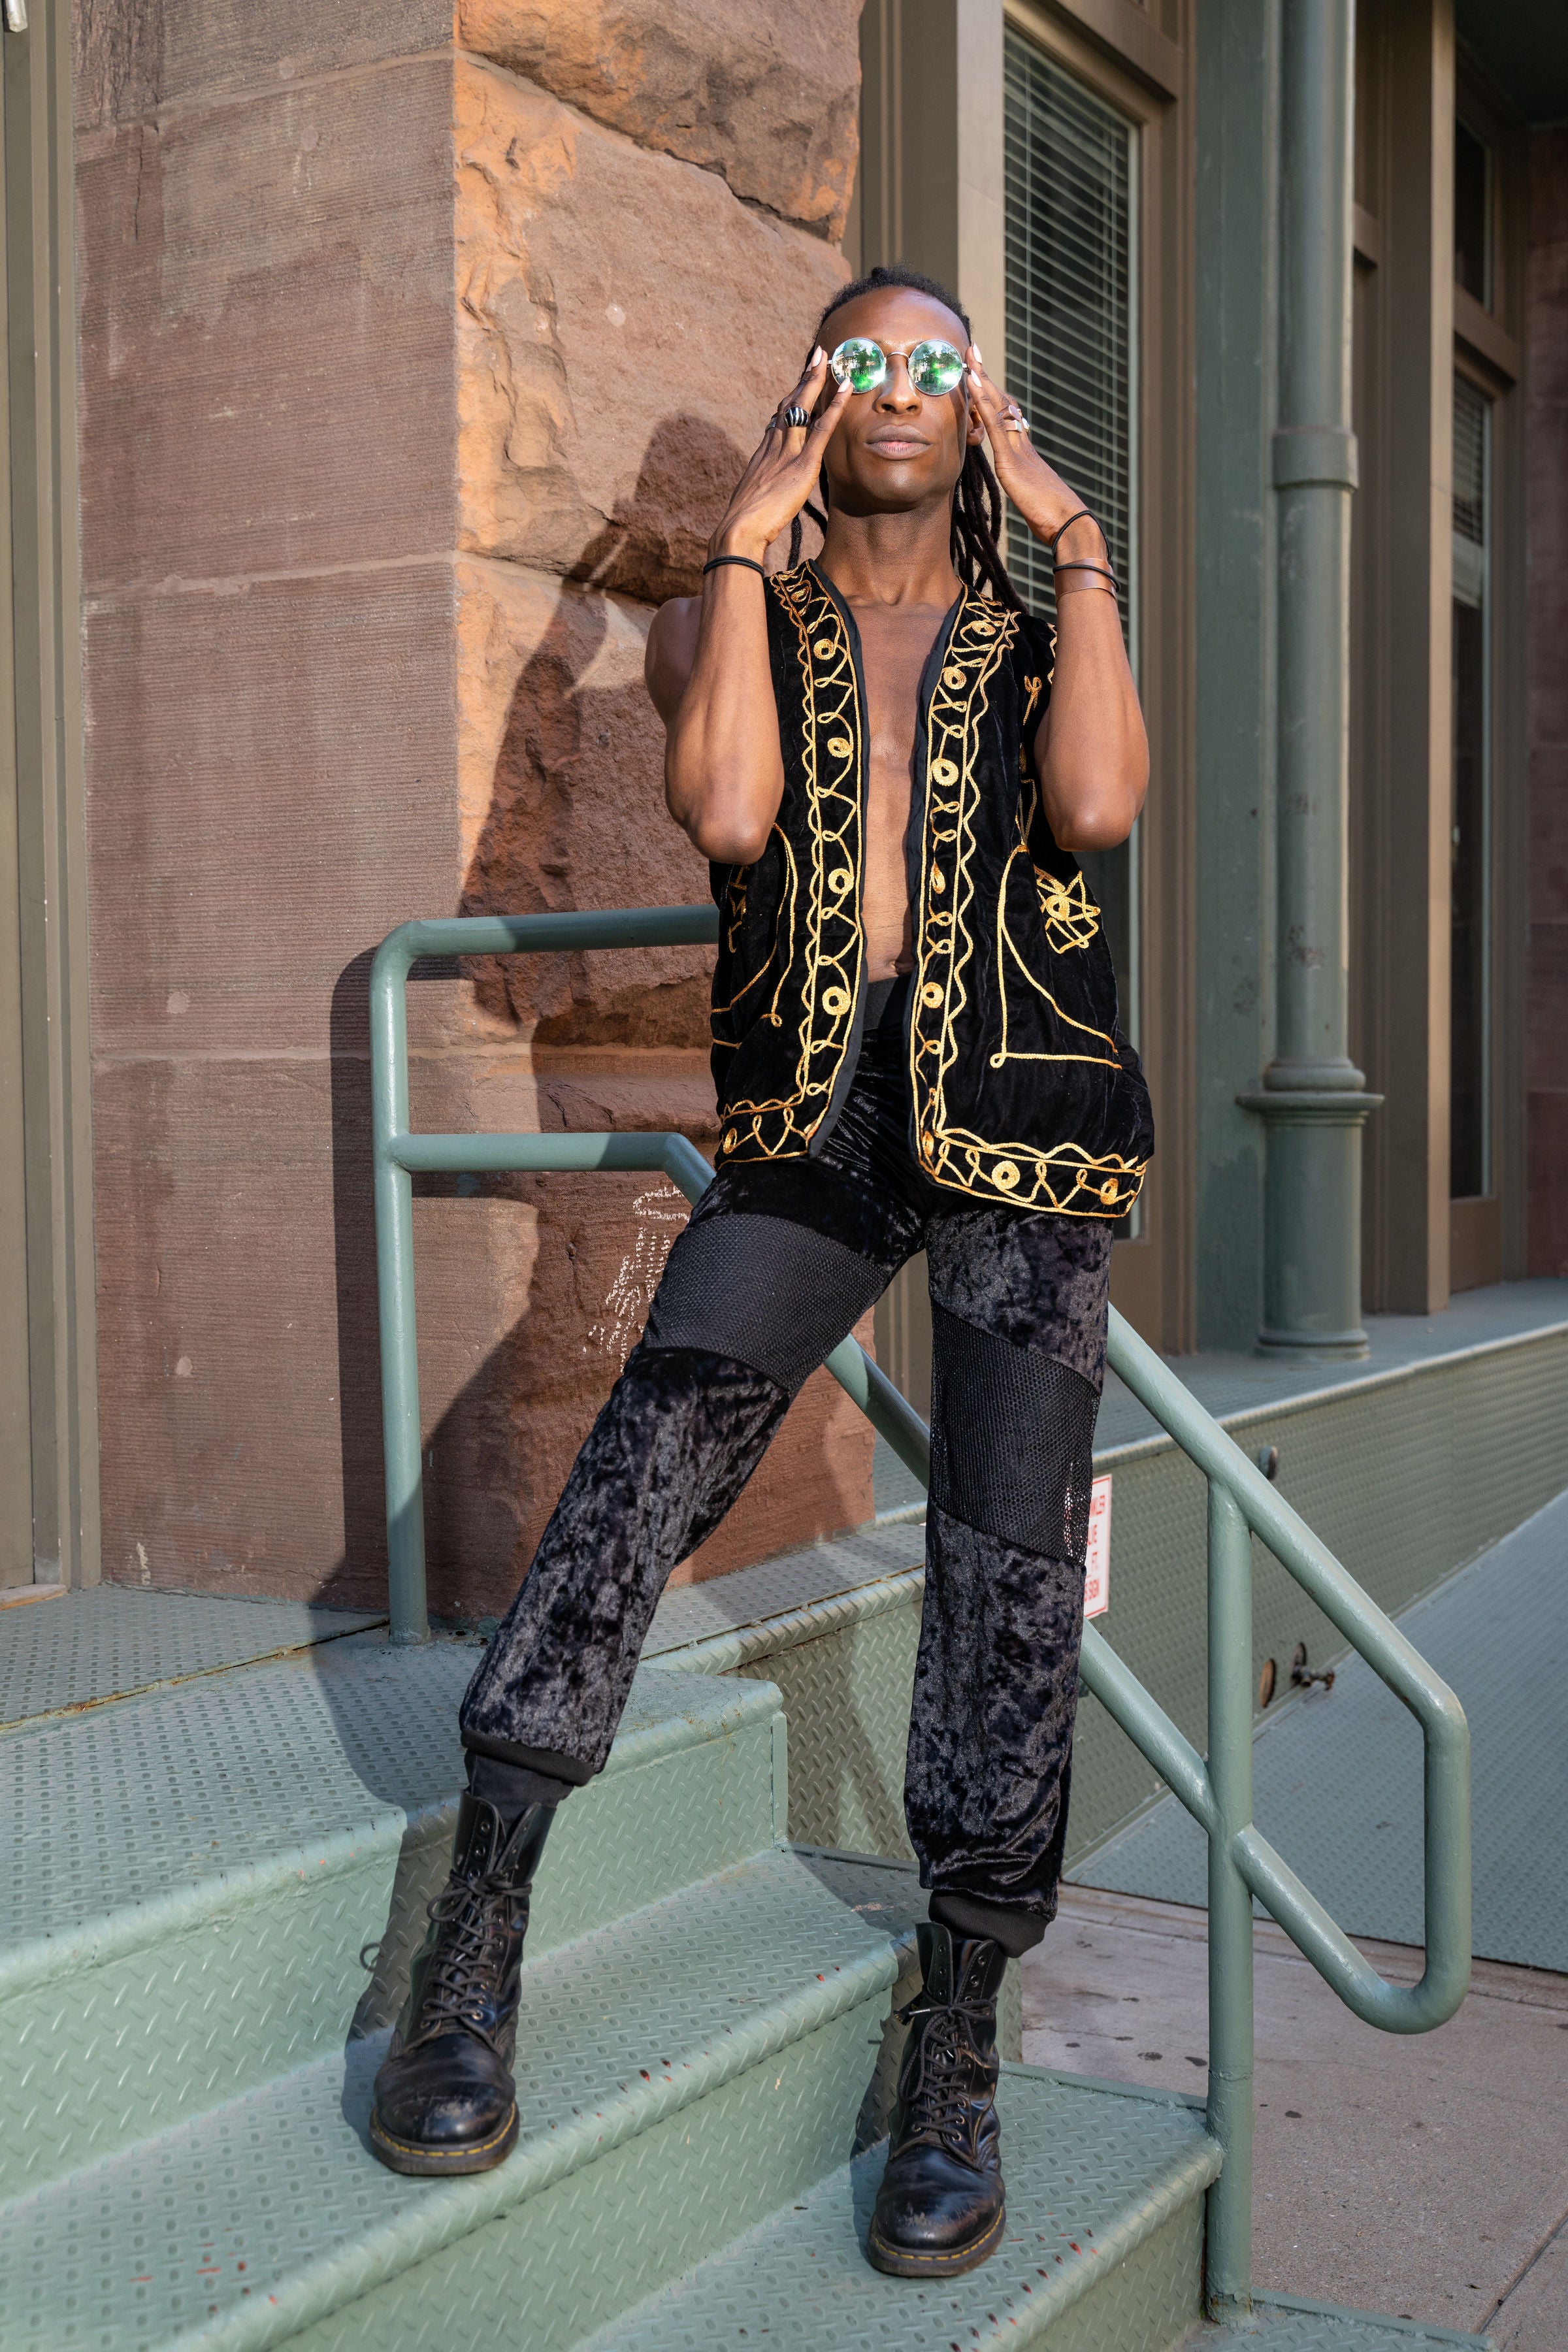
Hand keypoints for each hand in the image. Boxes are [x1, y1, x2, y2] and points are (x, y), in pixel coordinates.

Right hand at [708, 350, 851, 563]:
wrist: (738, 531)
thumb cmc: (743, 526)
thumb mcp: (754, 502)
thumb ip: (765, 490)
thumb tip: (769, 492)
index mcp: (762, 455)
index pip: (779, 419)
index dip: (791, 399)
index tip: (800, 383)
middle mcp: (773, 446)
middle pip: (790, 404)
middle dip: (804, 377)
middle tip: (817, 354)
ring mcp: (787, 452)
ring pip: (803, 407)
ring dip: (817, 380)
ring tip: (830, 358)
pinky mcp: (802, 464)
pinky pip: (821, 428)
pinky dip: (834, 406)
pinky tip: (845, 388)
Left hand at [963, 347, 1101, 552]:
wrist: (1069, 524)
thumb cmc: (1053, 519)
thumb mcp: (1031, 500)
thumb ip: (1024, 489)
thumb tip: (1025, 493)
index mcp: (1025, 453)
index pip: (1006, 417)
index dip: (993, 396)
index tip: (982, 377)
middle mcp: (1022, 444)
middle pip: (1002, 403)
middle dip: (986, 377)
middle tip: (973, 350)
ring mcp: (1017, 449)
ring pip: (998, 407)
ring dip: (982, 380)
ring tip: (969, 355)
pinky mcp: (1011, 460)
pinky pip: (994, 424)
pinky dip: (983, 401)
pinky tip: (972, 382)